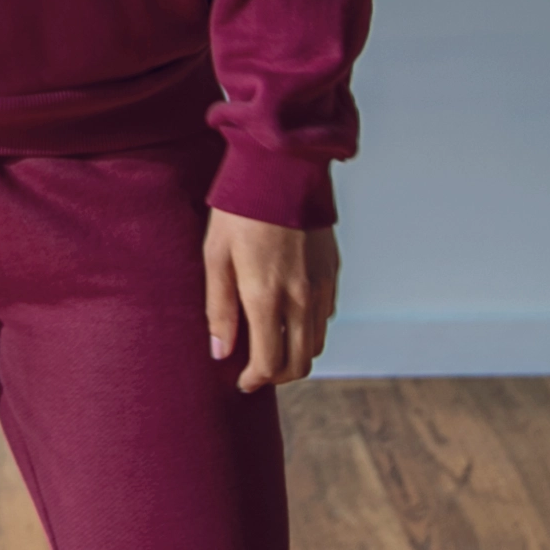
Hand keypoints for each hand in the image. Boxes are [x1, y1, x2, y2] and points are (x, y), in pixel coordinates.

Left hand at [203, 210, 338, 391]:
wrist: (283, 168)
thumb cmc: (240, 210)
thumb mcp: (215, 256)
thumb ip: (219, 308)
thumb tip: (220, 352)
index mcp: (267, 297)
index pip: (269, 363)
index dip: (254, 380)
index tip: (241, 381)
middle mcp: (301, 298)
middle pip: (300, 362)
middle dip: (277, 375)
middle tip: (255, 371)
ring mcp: (322, 286)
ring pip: (317, 342)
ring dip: (295, 353)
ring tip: (271, 345)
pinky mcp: (333, 271)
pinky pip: (326, 316)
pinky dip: (309, 329)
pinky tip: (288, 317)